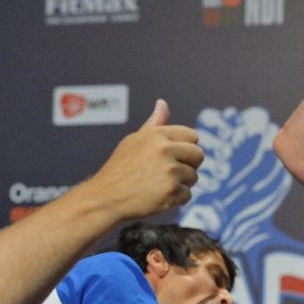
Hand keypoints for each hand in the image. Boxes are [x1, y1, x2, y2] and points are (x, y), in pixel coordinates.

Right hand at [86, 99, 204, 219]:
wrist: (105, 198)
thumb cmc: (119, 170)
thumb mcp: (134, 141)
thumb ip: (154, 124)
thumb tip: (163, 103)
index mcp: (157, 135)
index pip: (192, 136)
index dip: (186, 148)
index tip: (173, 156)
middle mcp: (165, 150)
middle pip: (198, 155)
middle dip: (189, 165)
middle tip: (168, 172)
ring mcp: (169, 171)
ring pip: (193, 176)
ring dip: (181, 184)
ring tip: (158, 185)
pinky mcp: (171, 191)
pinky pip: (188, 195)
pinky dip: (176, 199)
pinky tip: (158, 197)